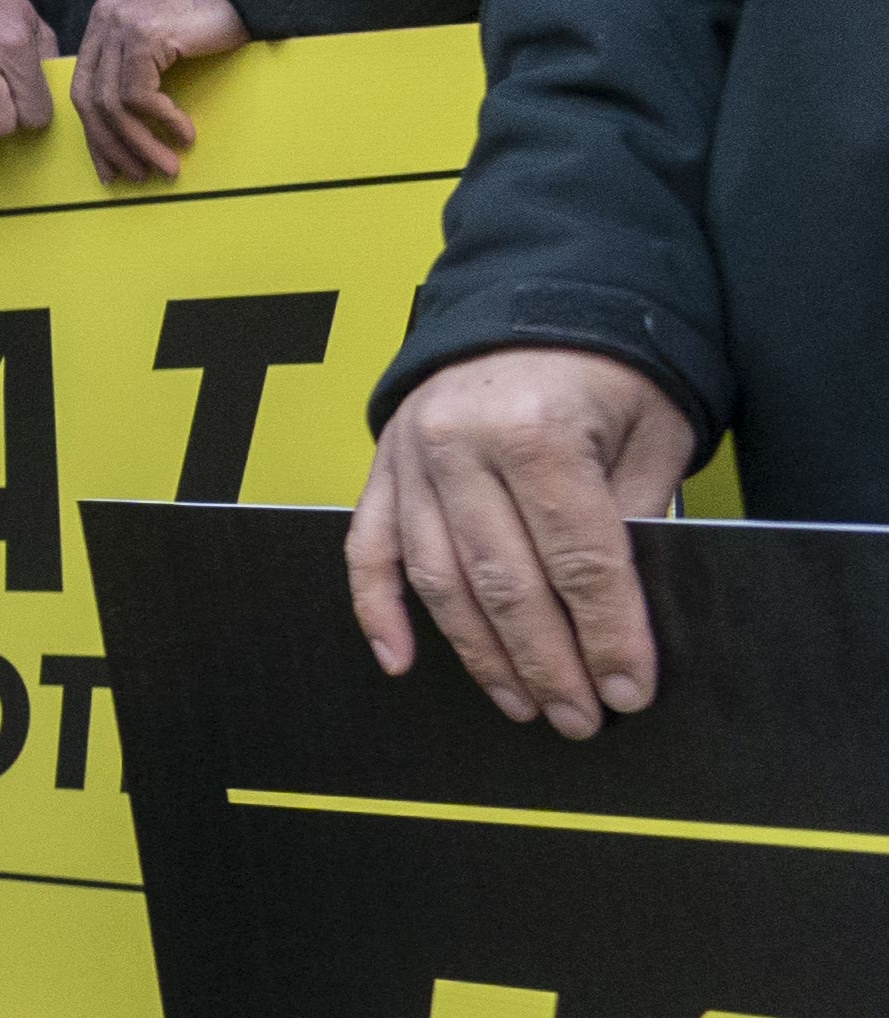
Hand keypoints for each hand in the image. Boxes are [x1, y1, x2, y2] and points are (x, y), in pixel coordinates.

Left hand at [71, 0, 246, 182]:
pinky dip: (163, 121)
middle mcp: (105, 20)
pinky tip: (185, 134)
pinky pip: (140, 95)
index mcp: (102, 23)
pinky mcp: (145, 35)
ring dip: (142, 143)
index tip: (111, 167)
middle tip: (135, 175)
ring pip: (115, 104)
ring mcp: (122, 25)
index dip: (95, 134)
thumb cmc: (212, 20)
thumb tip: (116, 129)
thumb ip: (131, 71)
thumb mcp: (160, 44)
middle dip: (111, 145)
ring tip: (166, 166)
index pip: (83, 89)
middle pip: (90, 99)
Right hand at [347, 347, 697, 737]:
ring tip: (520, 702)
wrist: (532, 300)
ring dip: (479, 654)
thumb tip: (618, 611)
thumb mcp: (651, 430)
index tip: (626, 689)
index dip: (607, 633)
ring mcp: (409, 460)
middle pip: (505, 582)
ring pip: (438, 580)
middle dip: (547, 661)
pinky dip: (378, 612)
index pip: (578, 558)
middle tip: (577, 716)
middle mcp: (459, 445)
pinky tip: (402, 662)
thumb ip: (633, 514)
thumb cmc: (604, 368)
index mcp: (536, 428)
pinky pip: (366, 554)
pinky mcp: (380, 471)